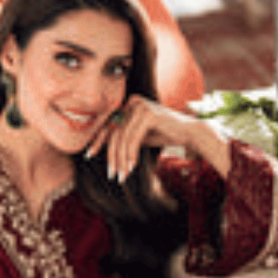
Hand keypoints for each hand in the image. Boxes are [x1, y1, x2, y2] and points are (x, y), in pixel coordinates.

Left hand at [86, 94, 229, 180]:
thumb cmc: (164, 134)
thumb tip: (104, 144)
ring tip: (122, 176)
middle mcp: (133, 102)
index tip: (88, 155)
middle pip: (115, 132)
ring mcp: (141, 106)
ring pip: (122, 138)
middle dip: (112, 156)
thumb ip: (123, 137)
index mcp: (129, 104)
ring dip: (121, 159)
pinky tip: (132, 167)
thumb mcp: (138, 136)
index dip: (98, 140)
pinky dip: (131, 155)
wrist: (188, 132)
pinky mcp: (149, 114)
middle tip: (112, 174)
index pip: (109, 124)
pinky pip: (133, 138)